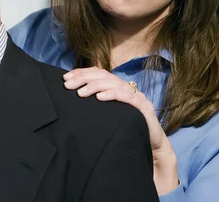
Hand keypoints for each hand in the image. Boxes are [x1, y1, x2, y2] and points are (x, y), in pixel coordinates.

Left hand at [63, 67, 178, 194]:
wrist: (153, 146)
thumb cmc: (128, 128)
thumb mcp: (109, 113)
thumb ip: (97, 103)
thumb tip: (75, 97)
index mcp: (118, 87)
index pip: (98, 73)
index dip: (82, 73)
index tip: (66, 78)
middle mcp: (127, 88)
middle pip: (104, 76)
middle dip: (83, 78)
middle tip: (68, 85)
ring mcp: (137, 97)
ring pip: (114, 83)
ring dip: (95, 86)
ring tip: (80, 93)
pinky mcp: (144, 108)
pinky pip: (128, 97)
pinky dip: (113, 95)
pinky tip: (99, 98)